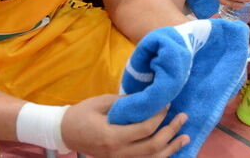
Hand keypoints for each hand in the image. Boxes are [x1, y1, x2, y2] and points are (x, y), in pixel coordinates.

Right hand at [61, 95, 188, 156]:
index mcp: (112, 136)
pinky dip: (159, 156)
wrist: (64, 132)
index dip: (159, 117)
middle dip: (171, 132)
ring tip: (185, 137)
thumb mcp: (102, 102)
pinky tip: (170, 148)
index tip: (168, 104)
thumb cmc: (82, 113)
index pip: (144, 129)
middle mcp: (117, 153)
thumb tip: (150, 97)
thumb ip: (126, 102)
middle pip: (152, 147)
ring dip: (170, 148)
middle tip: (183, 117)